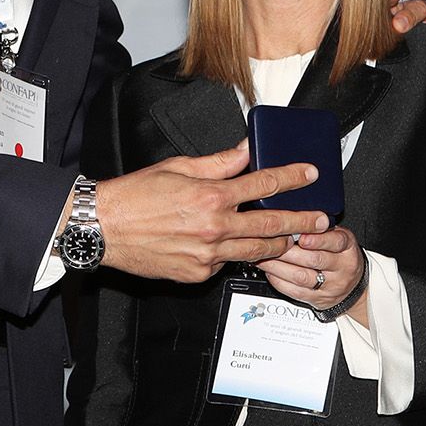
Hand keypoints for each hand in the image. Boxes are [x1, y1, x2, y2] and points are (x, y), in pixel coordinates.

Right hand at [96, 143, 328, 283]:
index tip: (310, 174)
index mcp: (210, 196)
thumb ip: (218, 162)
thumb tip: (245, 150)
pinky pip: (226, 263)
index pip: (263, 184)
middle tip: (321, 218)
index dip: (291, 177)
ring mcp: (207, 256)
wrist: (105, 228)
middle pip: (270, 225)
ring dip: (277, 243)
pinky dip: (235, 253)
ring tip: (293, 237)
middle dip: (301, 220)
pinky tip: (238, 246)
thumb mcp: (178, 167)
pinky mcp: (197, 274)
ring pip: (254, 250)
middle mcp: (213, 228)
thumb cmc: (135, 195)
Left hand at [256, 225, 367, 325]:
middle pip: (314, 260)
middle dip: (289, 251)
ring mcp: (330, 285)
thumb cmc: (339, 254)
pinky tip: (270, 271)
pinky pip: (295, 292)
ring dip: (278, 266)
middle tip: (270, 242)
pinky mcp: (318, 299)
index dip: (318, 240)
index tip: (302, 236)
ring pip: (302, 277)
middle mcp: (342, 267)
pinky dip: (278, 280)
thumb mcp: (338, 236)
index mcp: (347, 247)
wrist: (352, 285)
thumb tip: (292, 218)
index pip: (336, 242)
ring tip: (264, 256)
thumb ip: (319, 228)